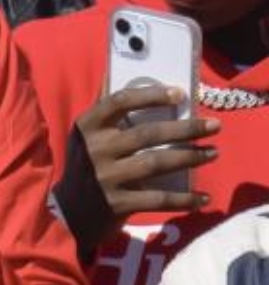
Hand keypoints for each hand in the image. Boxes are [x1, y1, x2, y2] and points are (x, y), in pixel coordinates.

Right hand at [74, 84, 217, 220]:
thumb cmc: (86, 164)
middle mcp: (96, 150)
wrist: (68, 210)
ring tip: (212, 153)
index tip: (180, 94)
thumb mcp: (88, 135)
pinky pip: (158, 198)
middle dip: (186, 129)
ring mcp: (106, 177)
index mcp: (88, 127)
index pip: (119, 102)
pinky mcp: (118, 202)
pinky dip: (184, 199)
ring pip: (156, 163)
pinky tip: (203, 198)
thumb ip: (107, 111)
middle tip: (214, 126)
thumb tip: (125, 74)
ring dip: (190, 157)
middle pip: (147, 134)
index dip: (151, 95)